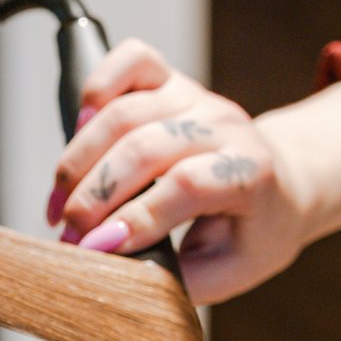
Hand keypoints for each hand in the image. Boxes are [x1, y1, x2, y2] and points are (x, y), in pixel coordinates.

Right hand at [46, 40, 340, 304]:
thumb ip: (180, 279)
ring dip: (78, 162)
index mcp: (251, 173)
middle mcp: (225, 126)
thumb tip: (116, 277)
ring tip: (59, 207)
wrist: (281, 185)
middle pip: (145, 147)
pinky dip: (96, 88)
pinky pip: (130, 61)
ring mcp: (196, 98)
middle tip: (68, 238)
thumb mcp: (231, 271)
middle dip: (94, 197)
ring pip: (124, 111)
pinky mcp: (171, 80)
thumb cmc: (255, 232)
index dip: (135, 218)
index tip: (94, 250)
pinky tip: (78, 132)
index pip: (186, 186)